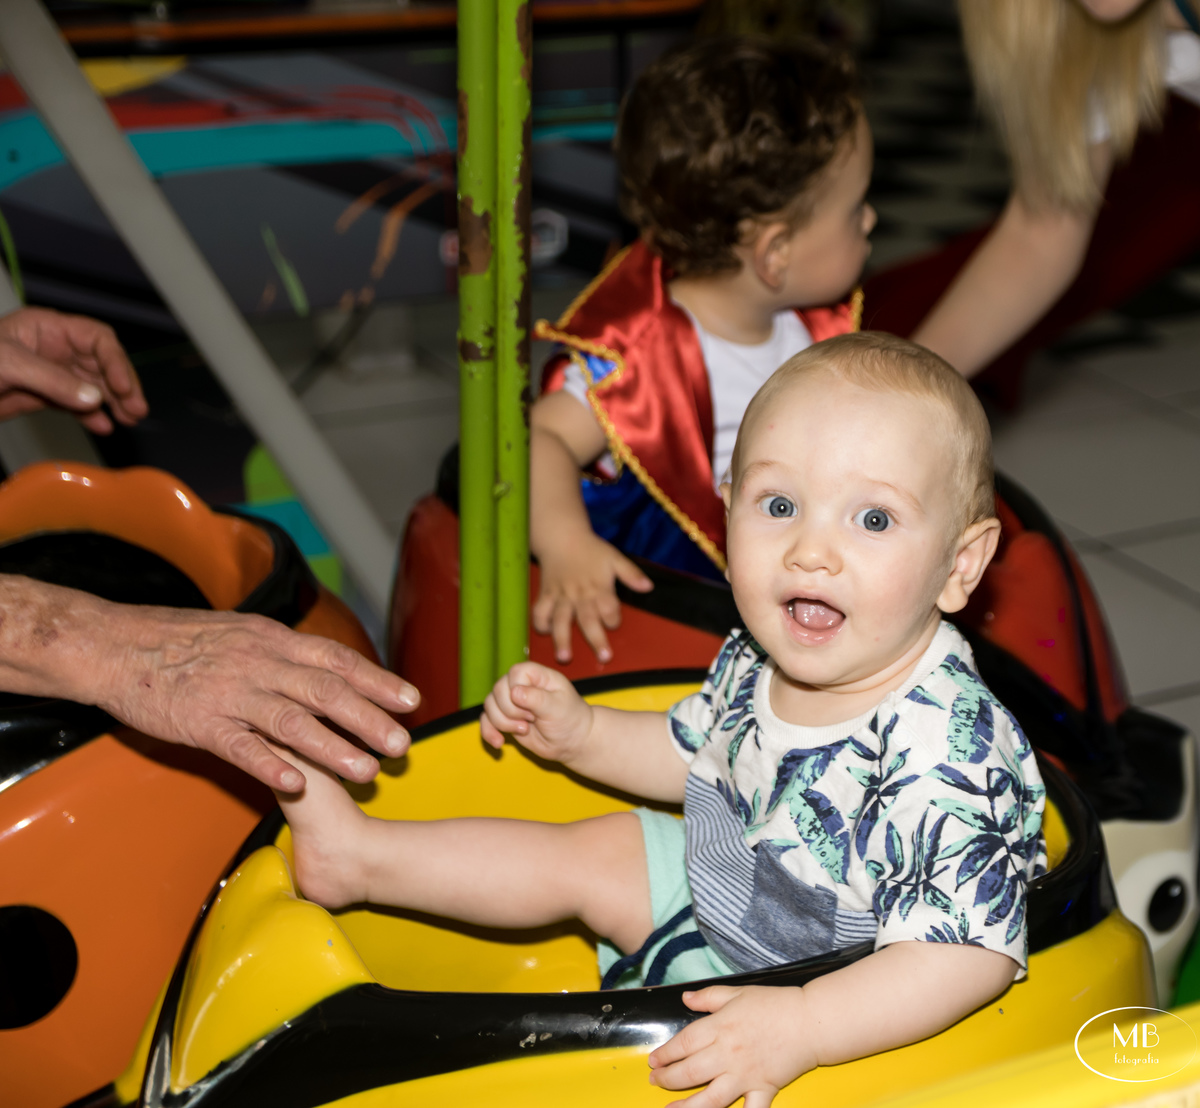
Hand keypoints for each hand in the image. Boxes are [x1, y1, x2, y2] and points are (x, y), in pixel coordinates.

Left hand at [0, 306, 147, 432]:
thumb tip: (93, 397)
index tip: (125, 388)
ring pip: (92, 386)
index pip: (96, 339)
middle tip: (135, 410)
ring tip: (128, 420)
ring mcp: (47, 374)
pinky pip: (75, 405)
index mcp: (45, 328)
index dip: (116, 362)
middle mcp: (51, 348)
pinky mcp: (40, 397)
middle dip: (121, 385)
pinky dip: (91, 416)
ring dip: (112, 403)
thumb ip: (52, 380)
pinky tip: (102, 426)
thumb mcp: (9, 365)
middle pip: (101, 363)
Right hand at [95, 604, 418, 791]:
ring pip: (291, 721)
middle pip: (325, 692)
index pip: (336, 660)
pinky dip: (270, 764)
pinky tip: (297, 784)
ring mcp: (230, 693)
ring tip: (367, 771)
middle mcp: (259, 663)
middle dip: (369, 719)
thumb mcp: (244, 633)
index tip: (411, 699)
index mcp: (273, 640)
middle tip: (402, 745)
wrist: (117, 644)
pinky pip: (240, 746)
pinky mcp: (200, 722)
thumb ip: (285, 653)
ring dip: (333, 748)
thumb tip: (327, 668)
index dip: (377, 680)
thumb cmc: (183, 640)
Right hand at [480, 661, 593, 763]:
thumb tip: (514, 692)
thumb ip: (537, 698)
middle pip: (498, 690)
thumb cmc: (569, 718)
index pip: (514, 674)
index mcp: (535, 674)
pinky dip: (489, 732)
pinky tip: (499, 743)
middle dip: (512, 711)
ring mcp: (510, 701)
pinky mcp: (504, 718)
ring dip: (503, 723)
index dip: (519, 692)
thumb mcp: (558, 707)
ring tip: (525, 730)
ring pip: (489, 706)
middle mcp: (520, 684)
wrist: (571, 741)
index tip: (535, 709)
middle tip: (533, 720)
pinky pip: (485, 721)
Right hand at [533, 532, 651, 663]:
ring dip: (562, 639)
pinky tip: (544, 633)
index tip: (613, 623)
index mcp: (599, 587)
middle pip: (588, 620)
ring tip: (565, 657)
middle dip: (596, 639)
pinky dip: (540, 623)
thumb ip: (631, 574)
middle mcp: (580, 594)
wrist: (562, 537)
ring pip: (560, 620)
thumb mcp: (615, 557)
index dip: (613, 618)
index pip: (609, 608)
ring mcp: (561, 596)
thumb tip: (648, 587)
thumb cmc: (591, 549)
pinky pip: (540, 611)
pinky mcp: (546, 594)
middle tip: (604, 657)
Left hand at [648, 985, 814, 1107]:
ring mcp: (745, 1075)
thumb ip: (708, 997)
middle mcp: (729, 1054)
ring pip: (710, 1098)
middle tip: (655, 1080)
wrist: (810, 1021)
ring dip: (687, 1107)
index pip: (683, 1043)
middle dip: (668, 1079)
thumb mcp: (737, 993)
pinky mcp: (763, 1090)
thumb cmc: (775, 1005)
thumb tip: (686, 998)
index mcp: (720, 1027)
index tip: (654, 1059)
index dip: (665, 1053)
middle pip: (690, 1071)